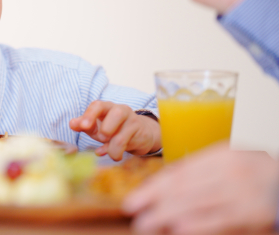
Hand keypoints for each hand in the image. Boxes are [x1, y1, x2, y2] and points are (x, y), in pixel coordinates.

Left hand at [69, 101, 161, 160]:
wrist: (139, 134)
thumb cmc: (113, 129)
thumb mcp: (96, 127)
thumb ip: (84, 125)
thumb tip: (72, 123)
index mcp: (106, 107)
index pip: (97, 105)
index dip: (89, 115)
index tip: (82, 126)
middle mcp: (120, 110)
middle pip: (116, 112)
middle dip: (106, 128)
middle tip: (101, 138)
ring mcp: (132, 120)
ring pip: (123, 131)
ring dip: (112, 143)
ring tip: (108, 150)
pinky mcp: (139, 132)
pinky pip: (128, 143)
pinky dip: (116, 151)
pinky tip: (114, 155)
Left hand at [123, 143, 278, 233]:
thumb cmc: (251, 171)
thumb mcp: (226, 161)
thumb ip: (197, 171)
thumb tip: (161, 187)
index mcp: (219, 156)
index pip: (179, 173)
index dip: (153, 187)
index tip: (134, 199)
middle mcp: (228, 171)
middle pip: (183, 188)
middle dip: (154, 202)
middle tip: (132, 213)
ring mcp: (240, 192)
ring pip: (196, 204)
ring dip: (166, 215)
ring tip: (145, 224)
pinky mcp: (251, 213)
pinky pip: (219, 220)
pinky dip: (196, 225)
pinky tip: (177, 229)